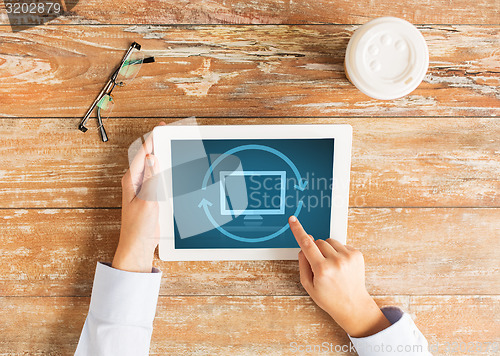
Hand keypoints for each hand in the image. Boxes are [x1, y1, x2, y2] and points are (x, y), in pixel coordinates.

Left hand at [112, 122, 165, 272]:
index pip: (143, 153)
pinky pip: (157, 176)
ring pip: (152, 165)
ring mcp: (142, 187)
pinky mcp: (149, 194)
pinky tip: (172, 166)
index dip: (153, 139)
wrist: (139, 245)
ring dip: (162, 155)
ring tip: (172, 144)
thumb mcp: (148, 201)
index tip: (163, 129)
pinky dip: (164, 168)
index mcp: (131, 180)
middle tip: (170, 132)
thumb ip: (151, 178)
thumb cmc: (138, 227)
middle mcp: (135, 181)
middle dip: (158, 143)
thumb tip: (152, 157)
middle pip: (147, 156)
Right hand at [289, 216, 390, 337]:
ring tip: (331, 266)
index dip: (298, 230)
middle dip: (315, 249)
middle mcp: (336, 261)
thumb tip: (303, 247)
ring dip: (327, 249)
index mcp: (322, 269)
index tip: (293, 220)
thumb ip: (303, 264)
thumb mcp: (308, 285)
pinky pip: (341, 244)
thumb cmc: (329, 297)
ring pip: (329, 241)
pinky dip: (338, 252)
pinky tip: (340, 266)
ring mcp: (348, 257)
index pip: (306, 244)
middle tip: (319, 264)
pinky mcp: (357, 254)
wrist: (353, 305)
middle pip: (318, 242)